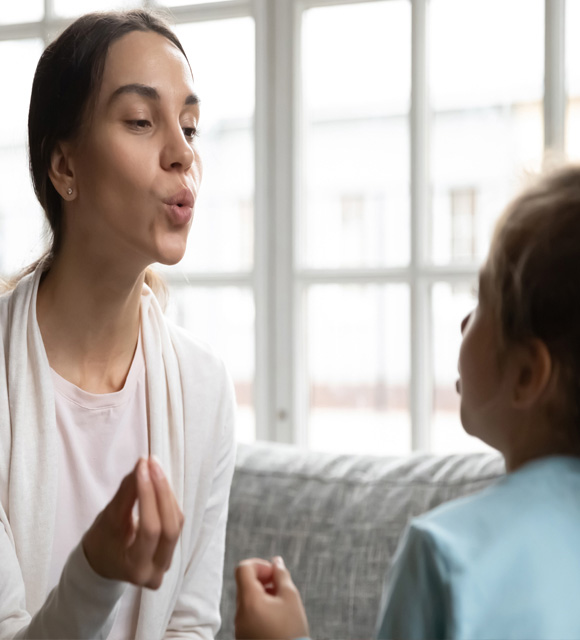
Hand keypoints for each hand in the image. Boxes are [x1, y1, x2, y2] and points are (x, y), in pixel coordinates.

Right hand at [82, 456, 183, 589]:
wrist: (100, 563)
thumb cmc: (100, 544)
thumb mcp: (107, 521)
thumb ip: (125, 495)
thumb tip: (141, 466)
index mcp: (136, 570)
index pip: (150, 529)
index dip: (148, 495)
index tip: (141, 467)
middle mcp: (156, 571)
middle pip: (170, 527)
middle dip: (162, 492)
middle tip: (152, 464)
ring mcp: (166, 562)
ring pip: (176, 522)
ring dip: (166, 492)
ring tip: (154, 467)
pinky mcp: (171, 549)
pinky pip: (176, 521)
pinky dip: (168, 499)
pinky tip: (159, 482)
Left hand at [235, 556, 309, 639]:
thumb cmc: (291, 631)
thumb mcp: (291, 597)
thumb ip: (281, 575)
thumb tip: (276, 562)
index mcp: (249, 601)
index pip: (243, 568)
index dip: (259, 564)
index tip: (273, 573)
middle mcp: (239, 614)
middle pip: (245, 584)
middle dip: (263, 580)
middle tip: (280, 588)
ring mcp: (239, 627)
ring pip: (247, 600)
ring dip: (262, 595)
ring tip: (281, 604)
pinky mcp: (243, 637)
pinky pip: (247, 614)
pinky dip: (259, 609)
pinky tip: (276, 617)